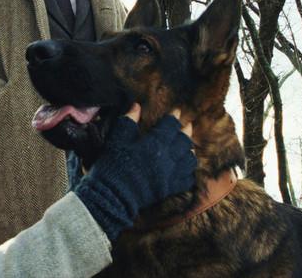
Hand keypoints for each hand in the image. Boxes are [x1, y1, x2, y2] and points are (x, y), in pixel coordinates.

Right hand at [73, 104, 196, 240]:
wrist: (111, 196)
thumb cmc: (111, 166)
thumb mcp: (116, 140)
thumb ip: (128, 122)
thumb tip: (136, 106)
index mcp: (154, 144)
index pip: (170, 126)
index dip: (174, 117)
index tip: (177, 111)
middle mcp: (167, 159)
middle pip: (184, 142)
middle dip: (186, 132)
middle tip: (187, 125)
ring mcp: (170, 175)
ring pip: (189, 160)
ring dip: (189, 151)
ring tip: (188, 146)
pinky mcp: (168, 189)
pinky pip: (186, 180)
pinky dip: (189, 172)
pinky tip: (186, 168)